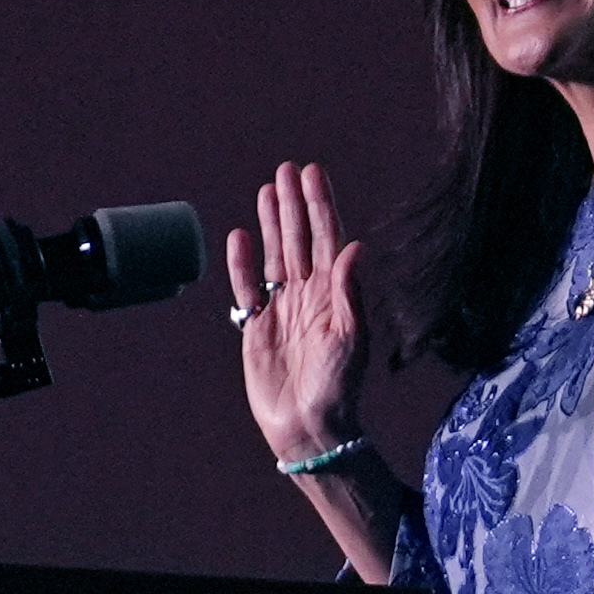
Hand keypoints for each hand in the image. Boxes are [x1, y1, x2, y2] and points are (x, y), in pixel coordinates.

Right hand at [229, 161, 369, 462]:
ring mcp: (283, 308)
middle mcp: (310, 296)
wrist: (309, 425)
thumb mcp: (351, 337)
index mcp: (336, 296)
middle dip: (295, 204)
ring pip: (276, 255)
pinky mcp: (257, 326)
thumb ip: (349, 291)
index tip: (313, 174)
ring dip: (271, 223)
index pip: (328, 240)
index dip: (321, 206)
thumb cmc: (338, 387)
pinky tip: (239, 236)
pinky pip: (247, 287)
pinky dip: (242, 262)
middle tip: (289, 168)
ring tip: (268, 190)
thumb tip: (355, 247)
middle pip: (300, 239)